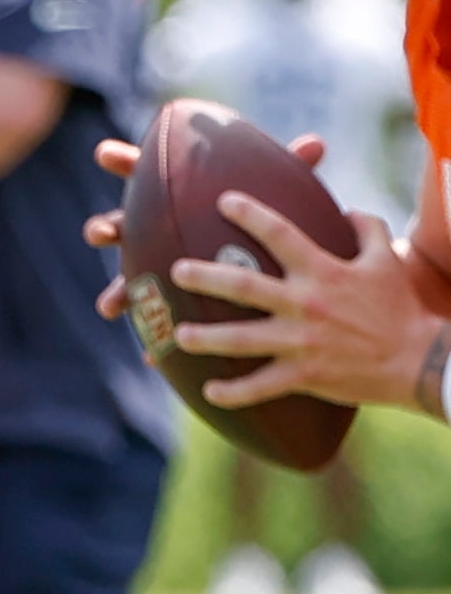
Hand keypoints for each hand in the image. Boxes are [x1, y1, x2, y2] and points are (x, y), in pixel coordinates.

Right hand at [83, 132, 327, 323]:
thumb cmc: (271, 228)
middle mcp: (158, 234)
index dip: (122, 162)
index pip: (145, 175)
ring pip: (128, 281)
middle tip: (99, 233)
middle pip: (123, 227)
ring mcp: (158, 270)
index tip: (103, 154)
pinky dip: (152, 335)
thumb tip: (315, 144)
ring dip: (114, 293)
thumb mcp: (281, 198)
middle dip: (105, 228)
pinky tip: (150, 354)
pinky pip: (155, 321)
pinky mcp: (169, 304)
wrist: (276, 278)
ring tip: (108, 307)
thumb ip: (291, 171)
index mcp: (176, 200)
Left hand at [166, 177, 436, 414]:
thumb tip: (345, 208)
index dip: (251, 215)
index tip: (222, 201)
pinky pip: (259, 387)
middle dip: (206, 278)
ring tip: (177, 333)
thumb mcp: (386, 259)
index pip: (282, 234)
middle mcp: (307, 304)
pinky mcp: (303, 375)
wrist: (417, 358)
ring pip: (241, 339)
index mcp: (324, 272)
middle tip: (176, 271)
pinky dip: (232, 392)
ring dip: (205, 338)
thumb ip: (366, 228)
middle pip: (245, 287)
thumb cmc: (399, 307)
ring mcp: (301, 342)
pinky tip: (207, 392)